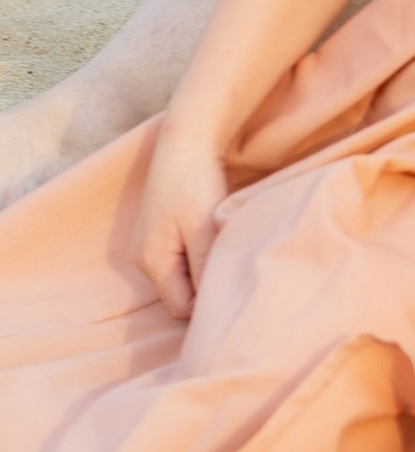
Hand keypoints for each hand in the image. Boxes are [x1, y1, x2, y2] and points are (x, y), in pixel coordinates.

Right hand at [136, 124, 229, 319]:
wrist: (185, 142)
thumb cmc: (195, 183)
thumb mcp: (204, 230)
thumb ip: (204, 270)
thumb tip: (211, 308)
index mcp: (151, 262)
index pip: (181, 308)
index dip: (208, 305)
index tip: (235, 288)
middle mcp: (143, 260)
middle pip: (179, 296)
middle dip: (206, 290)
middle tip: (235, 270)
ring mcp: (148, 247)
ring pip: (182, 280)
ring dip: (204, 273)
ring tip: (224, 250)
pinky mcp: (159, 236)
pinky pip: (181, 263)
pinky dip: (199, 259)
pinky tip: (214, 242)